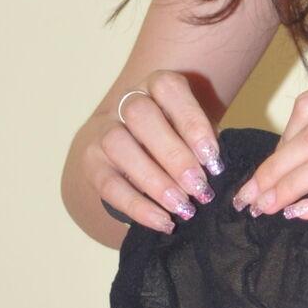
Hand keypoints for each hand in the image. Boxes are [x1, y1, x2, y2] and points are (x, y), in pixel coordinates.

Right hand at [86, 69, 221, 233]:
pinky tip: (163, 221)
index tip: (213, 158)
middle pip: (140, 115)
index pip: (168, 89)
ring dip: (155, 180)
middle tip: (200, 187)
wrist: (128, 148)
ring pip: (118, 145)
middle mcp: (124, 103)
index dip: (192, 122)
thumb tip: (216, 172)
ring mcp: (102, 131)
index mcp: (154, 86)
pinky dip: (138, 207)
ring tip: (183, 207)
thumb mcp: (191, 132)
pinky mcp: (91, 164)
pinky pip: (109, 185)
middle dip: (174, 155)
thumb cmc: (173, 139)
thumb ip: (202, 143)